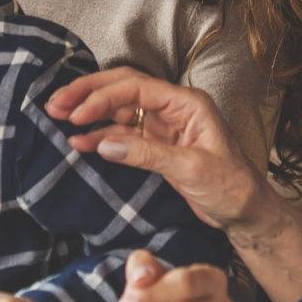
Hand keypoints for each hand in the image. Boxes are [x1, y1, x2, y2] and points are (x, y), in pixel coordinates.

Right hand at [47, 68, 271, 232]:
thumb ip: (148, 154)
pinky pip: (122, 135)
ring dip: (89, 113)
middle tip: (56, 104)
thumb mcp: (191, 169)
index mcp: (187, 103)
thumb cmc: (231, 187)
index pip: (136, 89)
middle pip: (123, 89)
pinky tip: (79, 142)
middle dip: (89, 94)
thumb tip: (103, 144)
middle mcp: (173, 108)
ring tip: (57, 117)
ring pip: (119, 110)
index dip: (103, 97)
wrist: (246, 213)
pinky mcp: (156, 146)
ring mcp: (163, 127)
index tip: (76, 114)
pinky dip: (100, 137)